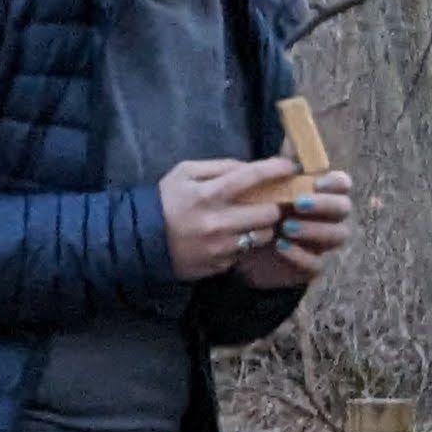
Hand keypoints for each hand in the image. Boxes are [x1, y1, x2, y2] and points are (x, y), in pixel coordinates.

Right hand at [159, 155, 304, 280]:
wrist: (142, 240)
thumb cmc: (166, 201)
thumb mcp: (184, 172)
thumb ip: (219, 166)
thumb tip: (249, 167)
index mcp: (209, 194)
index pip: (252, 177)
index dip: (276, 168)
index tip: (289, 167)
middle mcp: (218, 222)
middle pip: (269, 213)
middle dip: (273, 205)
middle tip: (270, 201)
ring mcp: (221, 247)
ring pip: (263, 236)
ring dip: (262, 227)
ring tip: (251, 221)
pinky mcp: (221, 265)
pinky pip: (246, 252)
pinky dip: (245, 243)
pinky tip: (234, 237)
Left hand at [246, 168, 355, 289]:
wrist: (240, 246)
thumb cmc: (258, 210)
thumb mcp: (264, 186)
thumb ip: (281, 163)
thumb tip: (289, 136)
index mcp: (320, 194)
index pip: (342, 183)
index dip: (335, 182)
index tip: (316, 182)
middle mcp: (328, 217)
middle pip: (344, 208)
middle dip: (324, 205)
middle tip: (297, 203)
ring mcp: (322, 243)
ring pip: (339, 235)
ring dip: (315, 230)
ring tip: (286, 227)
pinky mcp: (310, 267)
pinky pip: (318, 265)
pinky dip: (301, 255)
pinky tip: (281, 246)